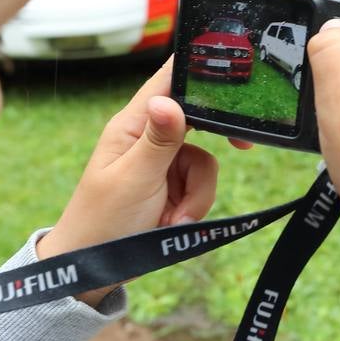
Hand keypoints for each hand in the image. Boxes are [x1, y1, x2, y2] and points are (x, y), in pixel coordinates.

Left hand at [35, 57, 233, 303]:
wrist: (97, 269)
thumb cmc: (102, 221)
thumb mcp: (134, 180)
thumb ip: (157, 141)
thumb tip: (167, 100)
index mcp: (132, 124)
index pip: (168, 80)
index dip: (199, 71)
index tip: (234, 76)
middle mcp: (149, 135)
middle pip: (199, 118)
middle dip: (217, 141)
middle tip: (242, 145)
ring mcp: (163, 161)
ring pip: (206, 160)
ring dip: (198, 192)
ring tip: (175, 217)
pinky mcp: (173, 185)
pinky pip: (202, 184)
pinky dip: (195, 205)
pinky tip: (174, 222)